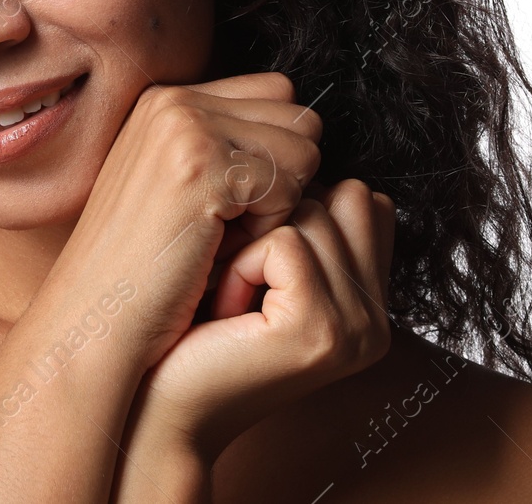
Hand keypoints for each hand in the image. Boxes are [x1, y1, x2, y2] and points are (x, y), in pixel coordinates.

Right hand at [39, 71, 323, 372]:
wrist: (92, 320)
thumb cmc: (141, 273)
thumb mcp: (176, 190)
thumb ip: (225, 148)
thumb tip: (304, 137)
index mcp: (165, 100)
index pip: (275, 94)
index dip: (273, 155)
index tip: (229, 204)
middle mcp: (173, 100)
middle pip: (297, 117)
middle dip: (283, 175)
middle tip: (227, 225)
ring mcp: (186, 127)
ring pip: (303, 147)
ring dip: (279, 203)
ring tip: (221, 237)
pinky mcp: (203, 165)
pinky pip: (291, 184)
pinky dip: (268, 228)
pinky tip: (219, 250)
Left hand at [123, 180, 395, 463]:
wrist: (155, 402)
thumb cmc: (192, 323)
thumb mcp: (256, 258)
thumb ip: (299, 211)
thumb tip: (303, 129)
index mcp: (370, 297)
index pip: (360, 195)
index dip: (289, 211)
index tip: (252, 264)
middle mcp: (375, 316)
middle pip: (337, 194)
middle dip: (269, 222)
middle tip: (234, 284)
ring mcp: (356, 327)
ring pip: (308, 212)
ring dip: (247, 244)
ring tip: (227, 299)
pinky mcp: (321, 330)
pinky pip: (284, 242)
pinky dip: (239, 264)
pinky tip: (225, 309)